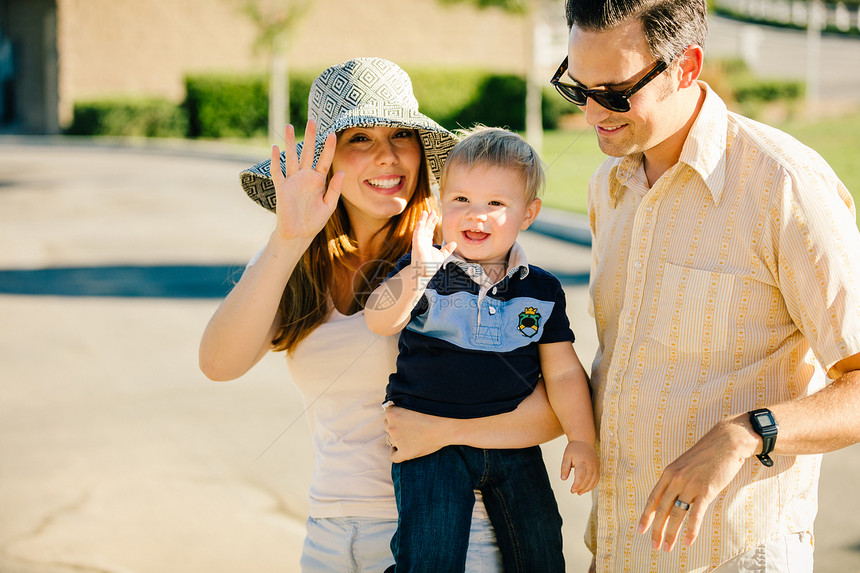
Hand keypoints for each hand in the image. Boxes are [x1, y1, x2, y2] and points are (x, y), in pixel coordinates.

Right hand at [270, 121, 343, 239]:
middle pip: (307, 153)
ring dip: (291, 143)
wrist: (299, 233)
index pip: (324, 160)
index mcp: (318, 181)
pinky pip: (277, 172)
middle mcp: (305, 177)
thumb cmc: (315, 220)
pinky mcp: (282, 188)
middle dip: (310, 137)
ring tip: (290, 126)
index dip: (328, 147)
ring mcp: (293, 181)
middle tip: (311, 120)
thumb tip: (342, 172)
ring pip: (291, 157)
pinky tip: (275, 148)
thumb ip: (335, 189)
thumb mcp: (329, 206)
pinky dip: (275, 161)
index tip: (332, 133)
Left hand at [384, 405, 453, 462]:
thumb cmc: (433, 412)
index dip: (398, 415)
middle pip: (388, 426)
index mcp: (392, 412)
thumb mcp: (414, 404)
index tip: (407, 417)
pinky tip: (401, 450)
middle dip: (397, 426)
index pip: (388, 414)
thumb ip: (403, 406)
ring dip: (398, 439)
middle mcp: (392, 426)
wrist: (446, 425)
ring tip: (412, 436)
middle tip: (411, 426)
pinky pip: (394, 457)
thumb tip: (395, 410)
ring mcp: (397, 440)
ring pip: (391, 440)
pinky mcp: (405, 452)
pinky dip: (395, 453)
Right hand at [410, 211, 455, 278]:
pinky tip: (421, 221)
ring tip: (425, 212)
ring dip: (422, 220)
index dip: (432, 223)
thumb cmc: (430, 266)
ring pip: (420, 229)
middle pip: (425, 228)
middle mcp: (422, 242)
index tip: (436, 216)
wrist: (424, 274)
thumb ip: (447, 249)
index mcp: (427, 244)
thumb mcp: (442, 256)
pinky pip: (417, 234)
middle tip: (432, 211)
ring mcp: (418, 243)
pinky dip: (419, 227)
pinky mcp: (416, 245)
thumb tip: (455, 243)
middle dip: (428, 219)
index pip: (429, 231)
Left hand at [560, 439, 598, 494]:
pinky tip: (586, 488)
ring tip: (579, 492)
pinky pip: (597, 478)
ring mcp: (596, 466)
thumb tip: (563, 479)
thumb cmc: (573, 449)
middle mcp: (591, 464)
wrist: (584, 441)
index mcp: (582, 461)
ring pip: (594, 480)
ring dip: (587, 488)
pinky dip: (592, 485)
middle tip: (574, 492)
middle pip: (588, 480)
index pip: (581, 476)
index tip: (572, 490)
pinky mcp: (598, 467)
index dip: (577, 485)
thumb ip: (564, 467)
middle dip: (581, 488)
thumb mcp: (566, 456)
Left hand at [637, 417, 753, 551]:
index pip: (653, 498)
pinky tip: (688, 541)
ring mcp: (690, 485)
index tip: (640, 530)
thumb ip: (677, 480)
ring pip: (677, 515)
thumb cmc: (707, 454)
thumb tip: (672, 499)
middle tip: (655, 546)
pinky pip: (696, 515)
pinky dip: (691, 530)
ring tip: (668, 548)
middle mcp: (676, 479)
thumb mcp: (685, 465)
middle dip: (657, 530)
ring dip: (672, 534)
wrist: (726, 441)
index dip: (646, 516)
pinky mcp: (706, 490)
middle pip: (663, 510)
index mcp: (668, 473)